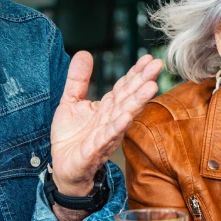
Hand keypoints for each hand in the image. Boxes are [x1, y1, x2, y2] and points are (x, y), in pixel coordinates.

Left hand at [50, 52, 162, 194]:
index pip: (124, 87)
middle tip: (157, 65)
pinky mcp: (94, 150)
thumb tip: (84, 53)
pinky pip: (106, 137)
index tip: (148, 58)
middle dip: (143, 82)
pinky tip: (126, 116)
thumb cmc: (71, 137)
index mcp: (106, 107)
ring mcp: (105, 135)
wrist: (63, 168)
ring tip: (150, 87)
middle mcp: (110, 120)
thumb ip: (78, 79)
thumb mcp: (70, 101)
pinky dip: (117, 127)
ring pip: (123, 116)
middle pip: (128, 98)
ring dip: (137, 102)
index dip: (135, 72)